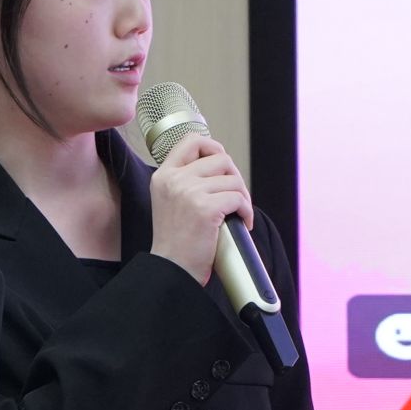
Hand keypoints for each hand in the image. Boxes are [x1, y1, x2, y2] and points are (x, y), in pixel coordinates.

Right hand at [148, 135, 253, 283]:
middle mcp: (174, 179)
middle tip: (235, 197)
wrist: (171, 268)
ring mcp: (189, 192)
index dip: (213, 147)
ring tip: (237, 213)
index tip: (222, 164)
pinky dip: (247, 211)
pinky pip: (239, 198)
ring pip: (233, 179)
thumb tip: (221, 165)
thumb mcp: (169, 201)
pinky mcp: (206, 208)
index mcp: (163, 176)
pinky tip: (242, 222)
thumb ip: (186, 181)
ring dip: (242, 197)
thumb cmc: (175, 241)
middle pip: (220, 159)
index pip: (192, 141)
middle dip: (234, 177)